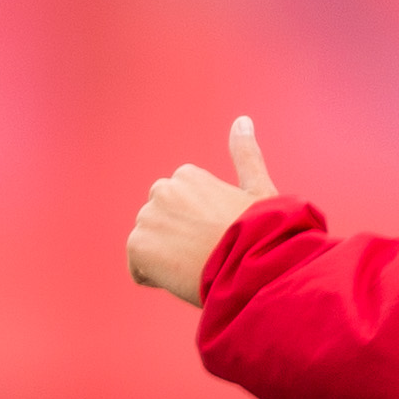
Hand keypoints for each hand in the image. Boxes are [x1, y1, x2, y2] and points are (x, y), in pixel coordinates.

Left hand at [130, 116, 277, 303]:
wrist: (252, 265)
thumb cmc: (262, 232)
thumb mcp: (257, 189)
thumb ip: (245, 154)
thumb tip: (242, 120)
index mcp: (187, 176)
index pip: (178, 210)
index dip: (198, 229)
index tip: (218, 239)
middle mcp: (162, 190)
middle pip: (160, 226)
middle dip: (176, 241)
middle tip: (208, 254)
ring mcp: (147, 217)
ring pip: (149, 247)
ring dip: (166, 260)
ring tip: (197, 266)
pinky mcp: (136, 244)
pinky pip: (139, 268)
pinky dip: (156, 278)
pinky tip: (182, 277)